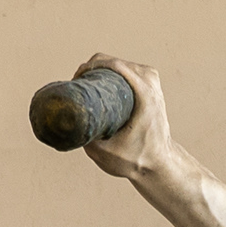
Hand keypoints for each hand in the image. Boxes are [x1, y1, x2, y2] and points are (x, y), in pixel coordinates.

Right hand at [77, 55, 179, 181]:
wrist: (160, 164)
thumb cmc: (136, 160)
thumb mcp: (104, 153)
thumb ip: (84, 139)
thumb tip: (65, 122)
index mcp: (145, 96)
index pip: (115, 66)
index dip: (92, 67)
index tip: (77, 79)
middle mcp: (151, 85)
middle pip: (116, 63)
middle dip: (94, 68)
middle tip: (78, 85)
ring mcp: (153, 83)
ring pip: (122, 64)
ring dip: (103, 69)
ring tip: (87, 83)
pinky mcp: (152, 85)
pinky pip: (129, 68)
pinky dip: (113, 71)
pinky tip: (101, 80)